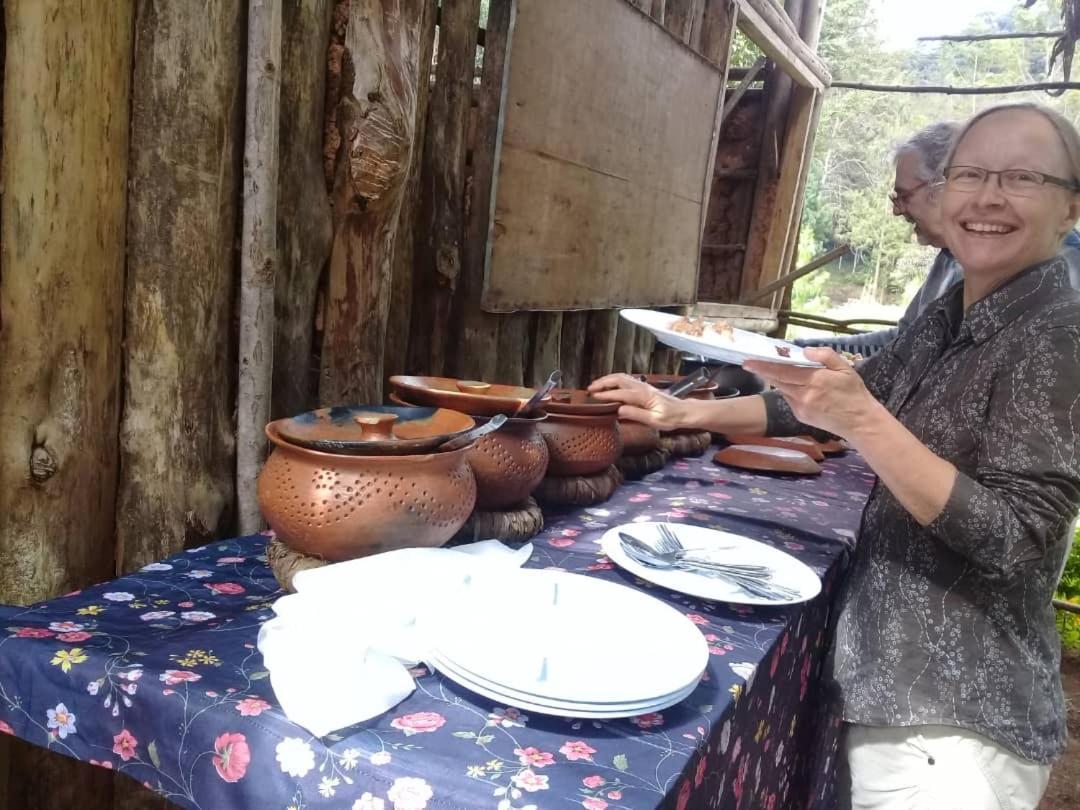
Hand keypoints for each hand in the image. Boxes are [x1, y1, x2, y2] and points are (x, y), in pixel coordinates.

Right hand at [587, 374, 691, 430]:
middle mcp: (642, 387)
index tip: (594, 396)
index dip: (606, 394)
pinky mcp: (643, 388)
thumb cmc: (671, 418)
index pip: (620, 393)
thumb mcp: (655, 420)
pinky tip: (609, 386)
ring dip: (607, 380)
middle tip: (590, 389)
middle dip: (603, 382)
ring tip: (596, 386)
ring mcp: (643, 386)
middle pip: (618, 379)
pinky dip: (614, 380)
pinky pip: (626, 380)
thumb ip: (636, 414)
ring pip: (622, 377)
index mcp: (644, 396)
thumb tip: (619, 410)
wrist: (684, 411)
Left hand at [743, 347, 883, 439]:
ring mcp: (800, 408)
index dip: (764, 366)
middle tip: (751, 363)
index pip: (783, 371)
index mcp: (815, 381)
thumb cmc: (853, 393)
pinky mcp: (800, 416)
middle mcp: (804, 395)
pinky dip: (789, 391)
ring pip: (782, 390)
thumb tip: (805, 350)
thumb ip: (825, 356)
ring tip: (775, 371)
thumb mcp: (845, 368)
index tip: (749, 362)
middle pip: (777, 381)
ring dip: (777, 380)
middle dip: (763, 372)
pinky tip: (797, 387)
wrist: (859, 422)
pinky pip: (789, 399)